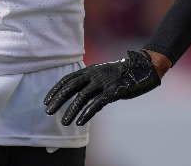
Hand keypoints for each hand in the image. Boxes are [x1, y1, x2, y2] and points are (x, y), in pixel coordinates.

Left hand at [43, 49, 160, 125]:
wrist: (144, 68)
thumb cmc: (123, 73)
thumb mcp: (103, 73)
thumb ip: (91, 80)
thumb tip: (78, 92)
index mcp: (91, 69)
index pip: (68, 79)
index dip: (56, 89)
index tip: (46, 100)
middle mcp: (95, 74)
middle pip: (71, 87)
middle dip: (58, 99)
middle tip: (48, 111)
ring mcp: (104, 82)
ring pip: (82, 97)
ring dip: (71, 110)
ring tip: (63, 122)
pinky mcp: (114, 91)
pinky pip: (98, 103)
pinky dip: (87, 113)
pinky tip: (80, 122)